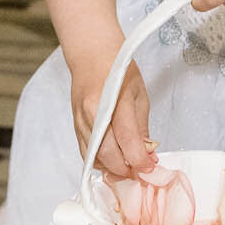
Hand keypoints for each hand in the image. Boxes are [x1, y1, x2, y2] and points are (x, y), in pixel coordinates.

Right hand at [70, 52, 155, 179]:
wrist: (91, 54)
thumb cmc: (117, 67)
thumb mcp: (139, 94)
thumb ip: (141, 128)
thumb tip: (147, 154)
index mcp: (115, 101)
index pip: (127, 141)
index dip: (140, 160)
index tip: (149, 167)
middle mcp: (94, 113)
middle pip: (108, 155)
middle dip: (126, 170)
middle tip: (139, 171)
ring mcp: (81, 120)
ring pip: (94, 157)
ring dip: (112, 168)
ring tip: (127, 165)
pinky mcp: (75, 125)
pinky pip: (85, 152)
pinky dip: (99, 160)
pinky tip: (112, 158)